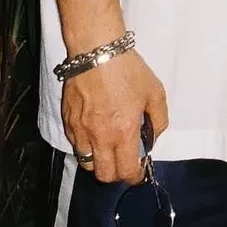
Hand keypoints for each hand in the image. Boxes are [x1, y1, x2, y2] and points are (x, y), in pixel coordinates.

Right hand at [62, 50, 167, 183]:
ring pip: (86, 163)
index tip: (139, 171)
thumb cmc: (127, 69)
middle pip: (104, 175)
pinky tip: (95, 130)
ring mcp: (80, 130)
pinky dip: (85, 144)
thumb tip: (152, 136)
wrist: (97, 51)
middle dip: (116, 173)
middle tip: (124, 160)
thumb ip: (159, 120)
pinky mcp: (68, 121)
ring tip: (108, 145)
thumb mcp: (155, 92)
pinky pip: (75, 144)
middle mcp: (100, 137)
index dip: (135, 176)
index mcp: (123, 132)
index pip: (127, 171)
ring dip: (99, 160)